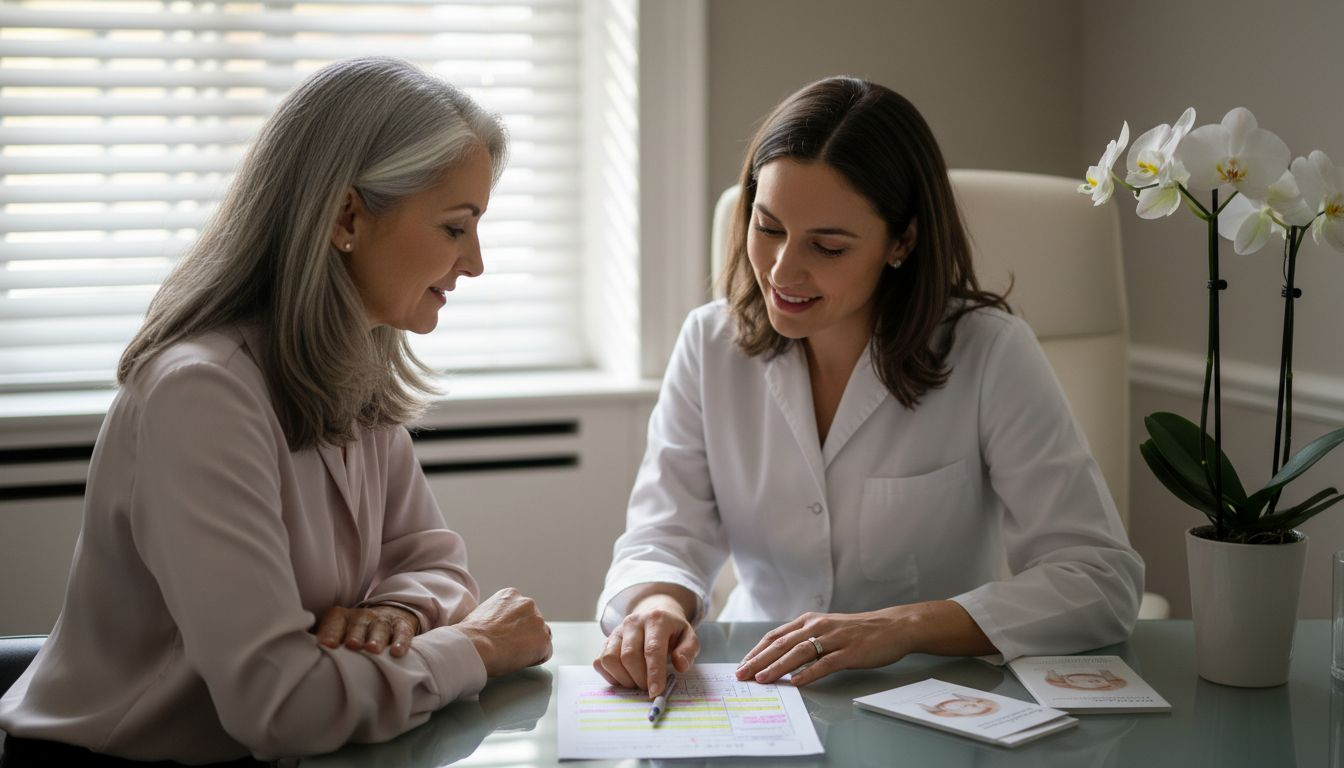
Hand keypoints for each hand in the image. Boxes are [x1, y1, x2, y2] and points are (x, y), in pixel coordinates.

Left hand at [317, 604, 419, 656]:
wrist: (390, 615)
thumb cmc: (355, 632)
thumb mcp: (338, 632)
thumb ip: (321, 642)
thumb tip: (298, 656)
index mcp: (343, 617)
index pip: (335, 621)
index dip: (331, 633)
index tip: (326, 646)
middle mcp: (362, 616)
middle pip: (358, 624)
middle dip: (354, 634)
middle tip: (352, 645)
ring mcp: (383, 620)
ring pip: (379, 628)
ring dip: (376, 638)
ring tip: (373, 650)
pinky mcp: (402, 626)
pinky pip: (402, 633)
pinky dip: (400, 642)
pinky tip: (396, 652)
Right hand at [455, 588, 551, 676]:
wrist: (475, 646)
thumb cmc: (471, 635)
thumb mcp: (482, 612)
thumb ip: (497, 615)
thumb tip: (497, 626)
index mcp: (511, 595)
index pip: (521, 611)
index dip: (515, 627)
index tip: (505, 636)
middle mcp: (527, 603)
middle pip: (534, 622)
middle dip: (526, 634)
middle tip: (509, 647)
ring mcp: (538, 621)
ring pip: (541, 636)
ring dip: (531, 646)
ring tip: (513, 655)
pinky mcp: (543, 640)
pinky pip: (545, 652)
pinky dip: (536, 659)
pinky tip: (519, 661)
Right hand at [593, 592, 698, 696]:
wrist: (655, 613)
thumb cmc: (673, 631)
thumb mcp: (689, 637)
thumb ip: (688, 651)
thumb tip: (680, 666)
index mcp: (656, 620)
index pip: (652, 649)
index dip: (654, 673)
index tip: (656, 692)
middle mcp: (633, 622)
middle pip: (629, 655)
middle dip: (639, 678)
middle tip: (649, 688)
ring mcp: (617, 631)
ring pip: (610, 659)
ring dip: (623, 678)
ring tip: (636, 682)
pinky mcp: (606, 640)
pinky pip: (600, 662)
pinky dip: (611, 675)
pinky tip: (625, 677)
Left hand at [736, 601, 993, 685]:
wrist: (893, 626)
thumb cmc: (858, 631)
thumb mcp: (827, 629)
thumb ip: (805, 639)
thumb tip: (780, 658)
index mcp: (810, 621)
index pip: (775, 636)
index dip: (756, 651)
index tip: (742, 665)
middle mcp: (818, 626)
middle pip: (782, 644)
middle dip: (759, 660)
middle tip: (742, 675)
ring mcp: (834, 639)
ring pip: (799, 652)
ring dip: (778, 667)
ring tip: (762, 680)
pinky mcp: (849, 652)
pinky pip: (825, 663)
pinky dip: (809, 673)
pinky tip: (796, 682)